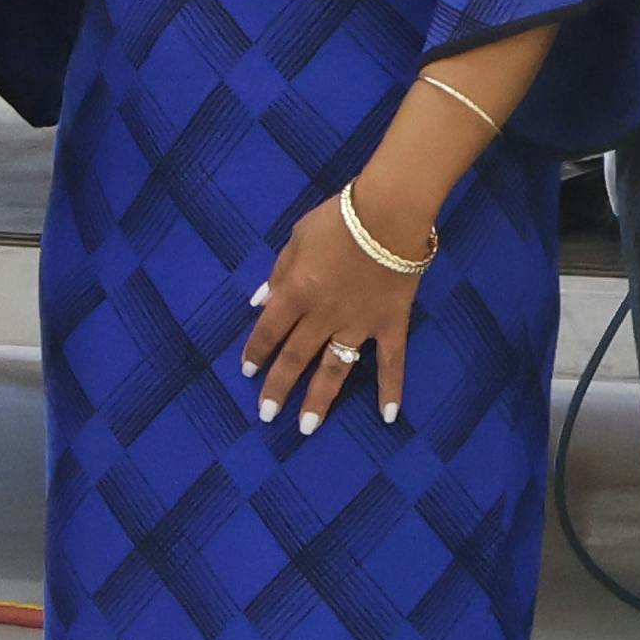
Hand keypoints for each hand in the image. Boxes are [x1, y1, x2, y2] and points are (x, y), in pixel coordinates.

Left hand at [241, 176, 429, 428]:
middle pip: (296, 356)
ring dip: (319, 399)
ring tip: (307, 427)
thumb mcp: (296, 237)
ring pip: (336, 368)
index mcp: (296, 291)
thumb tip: (260, 302)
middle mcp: (323, 315)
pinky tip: (388, 417)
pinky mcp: (391, 324)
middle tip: (266, 414)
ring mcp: (359, 323)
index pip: (269, 329)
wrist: (390, 211)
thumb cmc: (339, 218)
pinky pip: (392, 361)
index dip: (256, 352)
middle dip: (278, 387)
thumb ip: (279, 272)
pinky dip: (391, 389)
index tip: (247, 372)